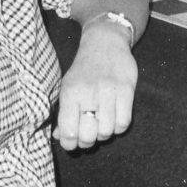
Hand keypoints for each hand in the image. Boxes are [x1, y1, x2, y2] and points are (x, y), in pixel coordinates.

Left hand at [55, 28, 137, 149]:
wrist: (105, 42)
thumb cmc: (83, 70)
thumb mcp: (67, 88)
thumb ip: (63, 114)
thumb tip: (60, 137)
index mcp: (70, 93)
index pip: (68, 132)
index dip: (69, 144)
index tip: (72, 142)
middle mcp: (88, 92)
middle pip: (88, 136)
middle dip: (87, 141)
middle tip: (88, 135)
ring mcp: (109, 91)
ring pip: (108, 132)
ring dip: (104, 134)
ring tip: (101, 124)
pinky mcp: (127, 90)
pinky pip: (124, 123)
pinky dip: (118, 127)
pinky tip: (114, 118)